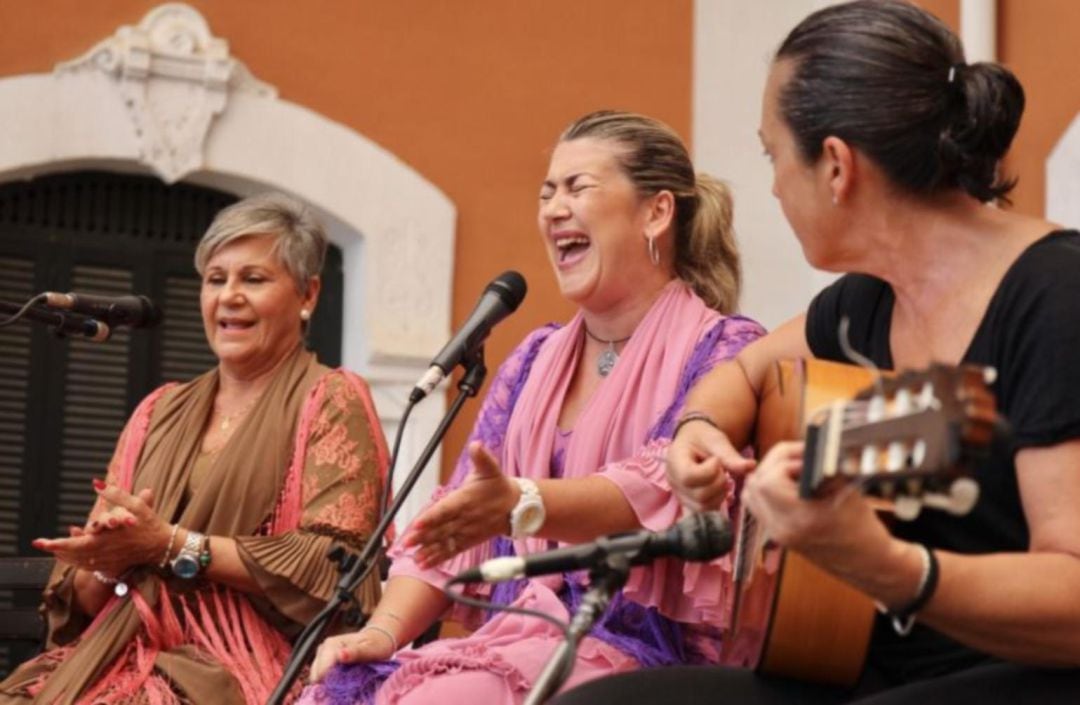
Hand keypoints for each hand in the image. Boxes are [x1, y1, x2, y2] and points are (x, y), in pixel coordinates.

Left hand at [33, 483, 169, 575]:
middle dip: (55, 549)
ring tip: (53, 548)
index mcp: (106, 539)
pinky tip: (71, 557)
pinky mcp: (111, 566)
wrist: (163, 545)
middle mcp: (103, 553)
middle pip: (72, 554)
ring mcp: (107, 561)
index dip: (56, 544)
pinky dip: (77, 562)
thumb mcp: (135, 505)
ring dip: (65, 556)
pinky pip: (89, 567)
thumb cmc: (150, 524)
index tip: (40, 542)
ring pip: (79, 562)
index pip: (75, 543)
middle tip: (41, 544)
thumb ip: (114, 494)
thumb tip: (96, 483)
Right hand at [309, 628, 395, 682]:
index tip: (346, 683)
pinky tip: (343, 677)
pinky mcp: (323, 661)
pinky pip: (321, 676)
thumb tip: (341, 655)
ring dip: (330, 681)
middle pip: (317, 675)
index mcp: (331, 644)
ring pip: (317, 677)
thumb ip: (355, 653)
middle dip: (330, 682)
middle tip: (348, 680)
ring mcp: (322, 655)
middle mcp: (323, 648)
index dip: (332, 681)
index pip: (322, 670)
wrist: (378, 639)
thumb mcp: (370, 649)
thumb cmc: (376, 644)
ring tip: (347, 677)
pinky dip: (331, 680)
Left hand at [404, 442, 517, 568]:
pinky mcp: (468, 541)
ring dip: (428, 550)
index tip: (418, 522)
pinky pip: (452, 550)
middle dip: (424, 536)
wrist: (516, 507)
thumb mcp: (491, 469)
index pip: (446, 510)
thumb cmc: (498, 486)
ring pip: (445, 542)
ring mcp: (467, 532)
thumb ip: (482, 458)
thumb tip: (477, 445)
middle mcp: (465, 518)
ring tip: (413, 557)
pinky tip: (423, 563)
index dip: (432, 517)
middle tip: (407, 542)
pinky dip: (438, 558)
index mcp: (466, 500)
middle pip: (442, 528)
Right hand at [667, 420, 753, 511]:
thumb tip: (752, 466)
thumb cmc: (704, 438)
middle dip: (718, 483)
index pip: (689, 477)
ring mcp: (679, 494)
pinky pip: (706, 510)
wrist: (694, 442)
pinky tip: (721, 487)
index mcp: (675, 460)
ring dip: (720, 493)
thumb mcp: (717, 441)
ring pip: (703, 506)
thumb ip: (731, 456)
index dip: (708, 472)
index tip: (716, 460)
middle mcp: (673, 480)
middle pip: (699, 495)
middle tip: (722, 469)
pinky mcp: (689, 502)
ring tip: (722, 477)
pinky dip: (718, 500)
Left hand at [741, 441, 891, 569]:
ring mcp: (776, 534)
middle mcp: (783, 529)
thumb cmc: (862, 525)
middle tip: (798, 457)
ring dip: (767, 474)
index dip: (784, 461)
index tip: (806, 456)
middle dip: (774, 463)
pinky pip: (757, 505)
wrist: (865, 562)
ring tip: (793, 467)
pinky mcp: (776, 534)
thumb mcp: (845, 490)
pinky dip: (767, 488)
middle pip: (755, 484)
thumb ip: (818, 468)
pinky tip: (789, 482)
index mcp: (802, 520)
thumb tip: (802, 447)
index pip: (769, 481)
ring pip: (751, 493)